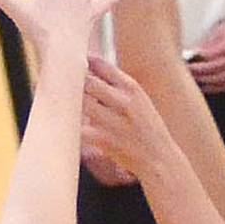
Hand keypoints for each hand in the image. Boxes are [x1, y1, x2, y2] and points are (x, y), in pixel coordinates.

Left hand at [82, 54, 174, 182]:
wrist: (159, 159)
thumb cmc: (146, 128)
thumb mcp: (139, 100)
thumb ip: (117, 85)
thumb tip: (89, 67)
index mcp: (132, 88)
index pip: (101, 65)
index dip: (84, 64)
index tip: (74, 66)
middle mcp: (123, 102)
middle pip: (87, 82)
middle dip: (75, 84)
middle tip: (66, 88)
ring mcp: (114, 121)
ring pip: (81, 103)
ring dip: (73, 104)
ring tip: (70, 107)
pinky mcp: (104, 140)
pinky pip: (80, 128)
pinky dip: (74, 126)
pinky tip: (73, 127)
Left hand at [187, 5, 224, 95]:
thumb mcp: (223, 28)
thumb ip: (209, 42)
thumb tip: (194, 52)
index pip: (210, 55)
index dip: (196, 59)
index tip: (185, 58)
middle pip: (213, 69)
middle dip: (197, 71)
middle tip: (185, 70)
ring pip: (218, 80)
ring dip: (203, 81)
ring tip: (192, 78)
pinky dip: (214, 88)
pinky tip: (205, 86)